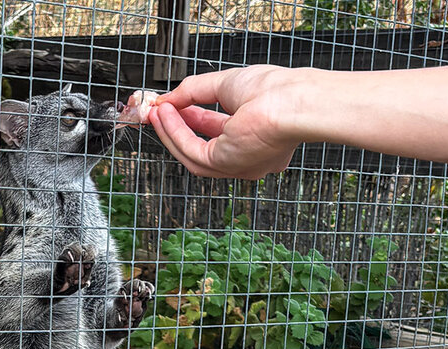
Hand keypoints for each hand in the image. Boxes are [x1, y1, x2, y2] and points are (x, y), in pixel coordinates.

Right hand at [148, 65, 305, 179]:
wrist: (291, 102)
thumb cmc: (277, 92)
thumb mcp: (226, 84)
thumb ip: (194, 91)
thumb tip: (169, 98)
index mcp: (257, 138)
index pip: (217, 132)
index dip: (191, 118)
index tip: (173, 107)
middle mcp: (248, 157)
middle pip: (201, 146)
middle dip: (176, 127)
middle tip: (158, 111)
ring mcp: (237, 165)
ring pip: (191, 153)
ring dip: (170, 130)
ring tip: (156, 111)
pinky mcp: (225, 164)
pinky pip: (190, 150)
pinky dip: (174, 132)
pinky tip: (165, 115)